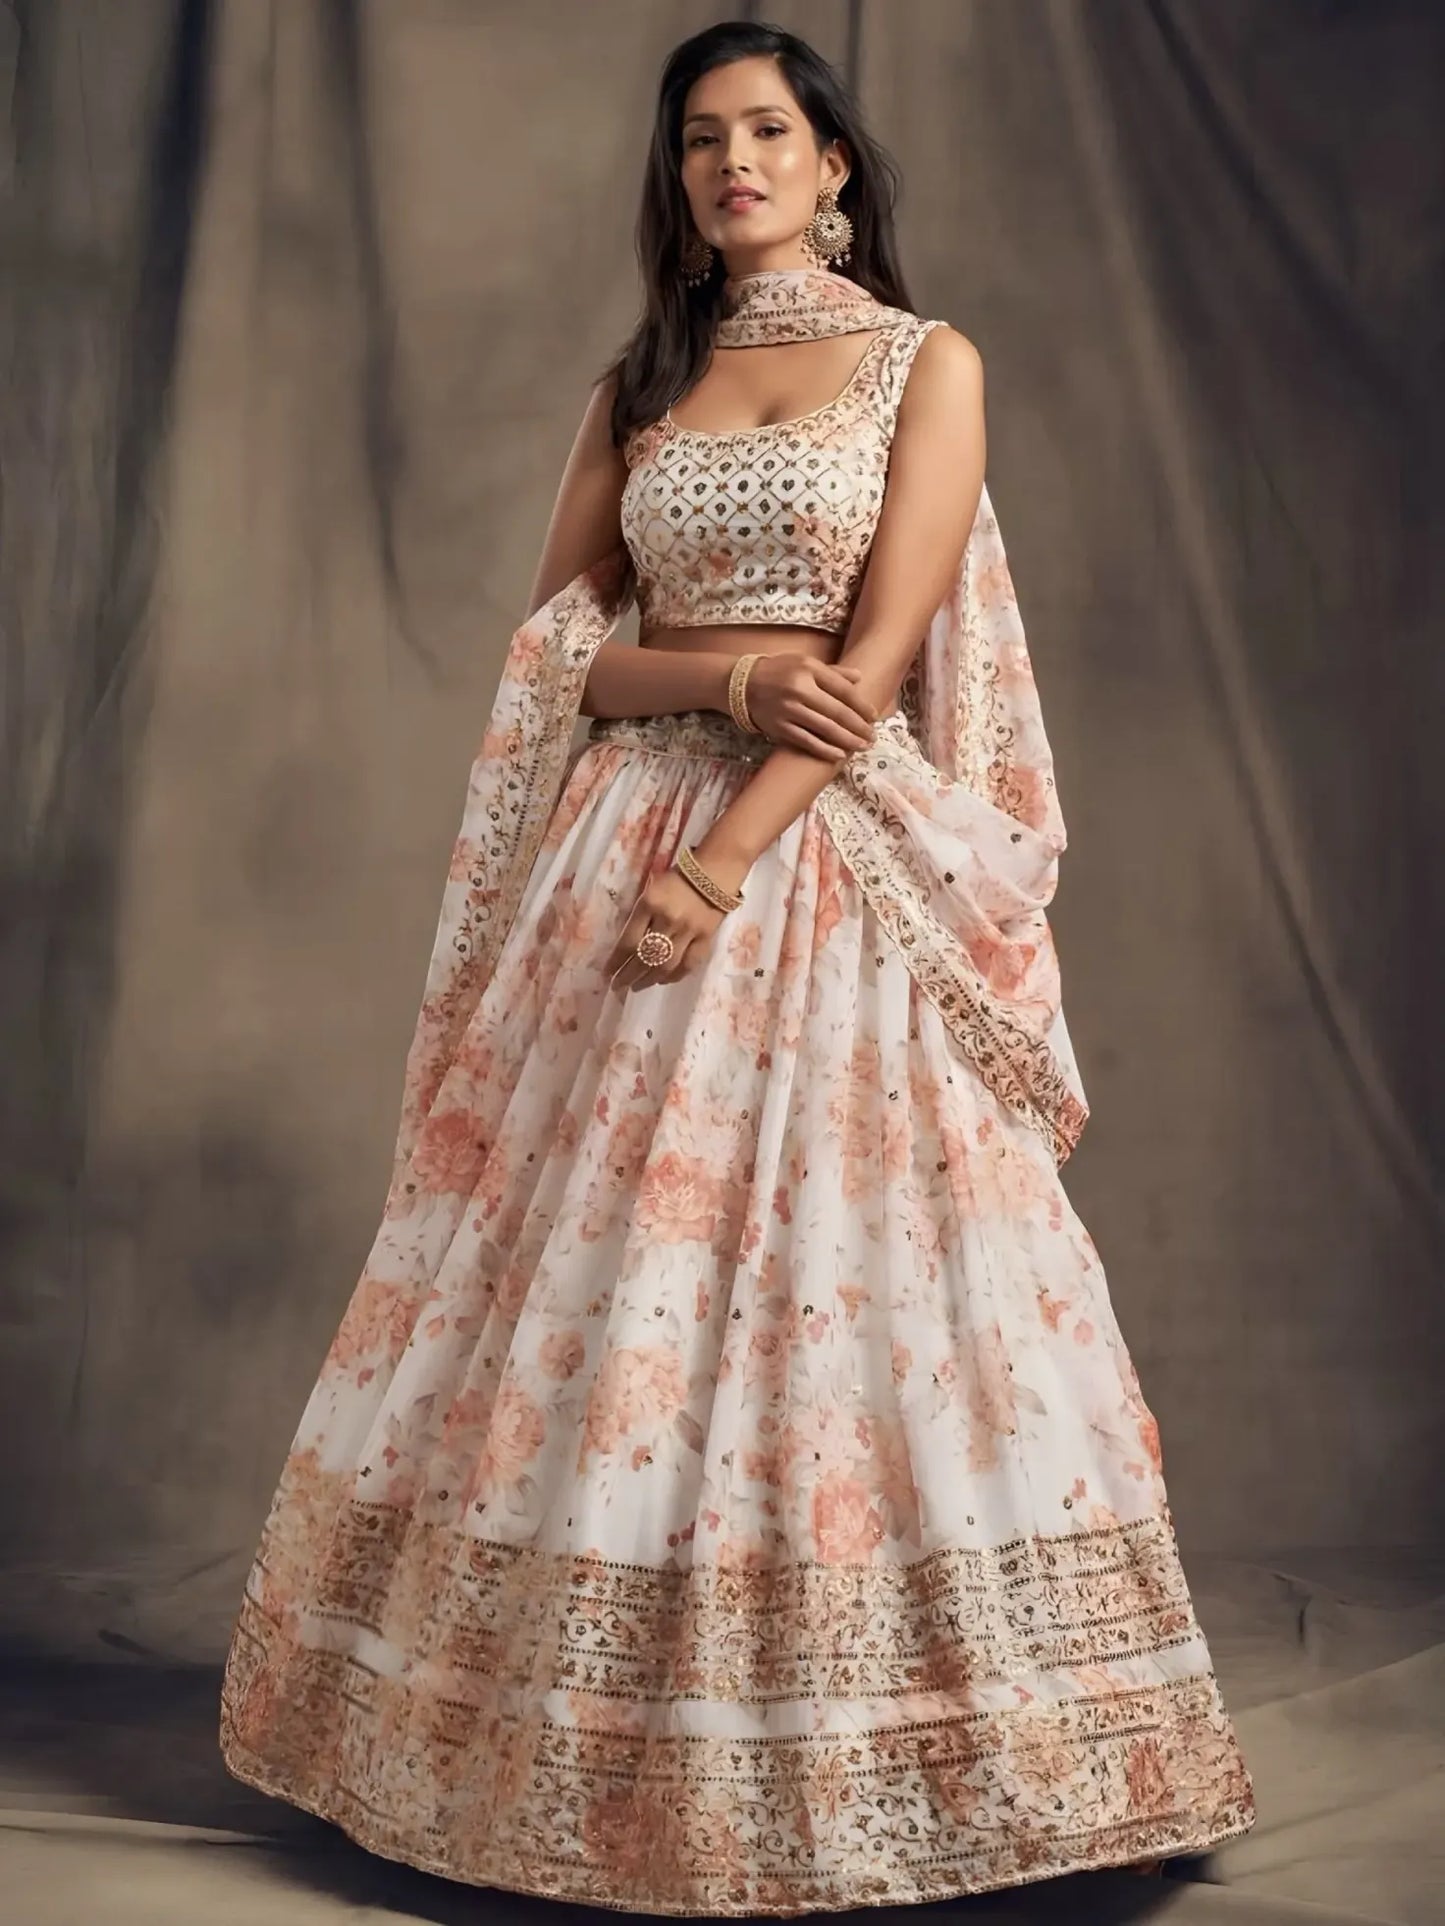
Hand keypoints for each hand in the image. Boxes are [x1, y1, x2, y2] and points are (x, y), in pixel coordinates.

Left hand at [606, 865, 731, 994]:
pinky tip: (662, 981)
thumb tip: (626, 946)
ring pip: (665, 965)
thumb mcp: (650, 889)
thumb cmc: (677, 878)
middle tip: (618, 987)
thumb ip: (639, 916)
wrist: (715, 872)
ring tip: (636, 987)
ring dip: (648, 980)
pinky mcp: (706, 938)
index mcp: (650, 904)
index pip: (629, 940)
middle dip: (628, 975)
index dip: (616, 961)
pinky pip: (688, 964)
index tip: (607, 973)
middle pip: (645, 957)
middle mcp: (668, 920)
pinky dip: (674, 976)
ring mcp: (689, 931)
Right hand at [740, 654, 877, 760]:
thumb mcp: (805, 662)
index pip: (843, 690)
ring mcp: (789, 710)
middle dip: (858, 727)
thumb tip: (859, 678)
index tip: (873, 716)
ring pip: (825, 729)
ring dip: (847, 740)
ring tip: (861, 746)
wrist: (742, 684)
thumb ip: (833, 672)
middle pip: (837, 712)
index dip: (861, 705)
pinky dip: (824, 750)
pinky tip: (839, 755)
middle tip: (872, 736)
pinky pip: (807, 741)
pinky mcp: (780, 727)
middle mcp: (800, 689)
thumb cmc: (779, 671)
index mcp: (809, 669)